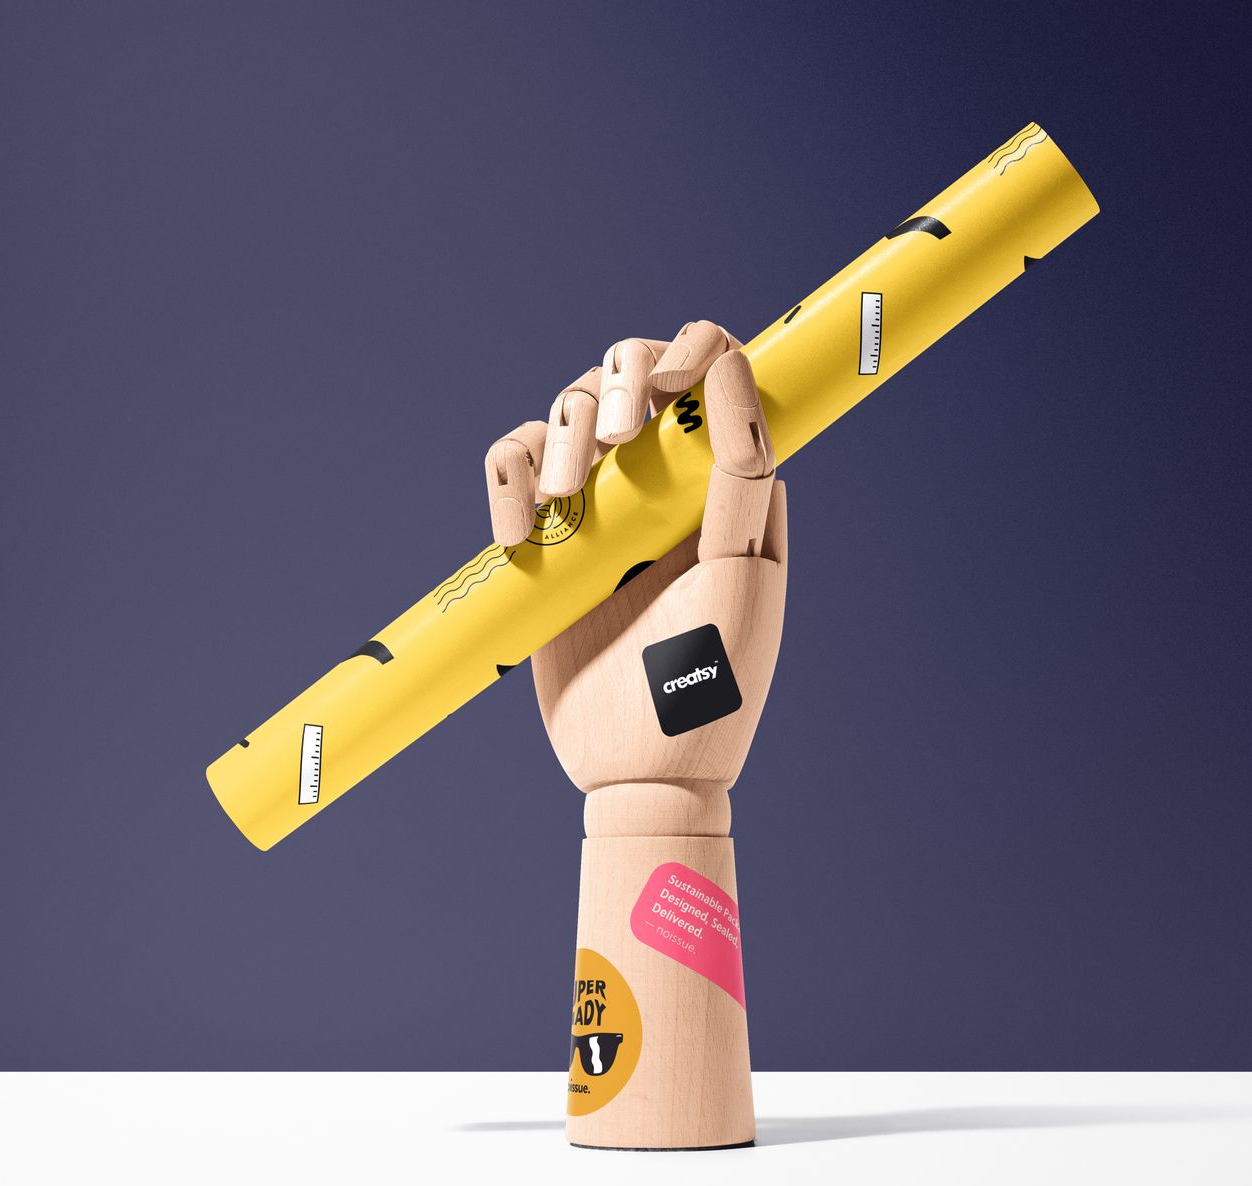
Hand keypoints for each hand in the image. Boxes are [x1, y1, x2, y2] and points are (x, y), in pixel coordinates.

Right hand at [483, 322, 788, 834]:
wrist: (640, 770)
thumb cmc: (714, 682)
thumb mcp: (744, 577)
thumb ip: (744, 478)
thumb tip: (734, 377)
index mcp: (726, 484)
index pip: (712, 377)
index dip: (691, 349)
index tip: (666, 384)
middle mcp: (663, 484)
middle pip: (628, 375)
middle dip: (615, 383)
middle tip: (613, 439)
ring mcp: (601, 509)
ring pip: (566, 415)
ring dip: (558, 441)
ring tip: (563, 503)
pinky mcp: (545, 541)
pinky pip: (514, 471)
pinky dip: (507, 479)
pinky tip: (517, 533)